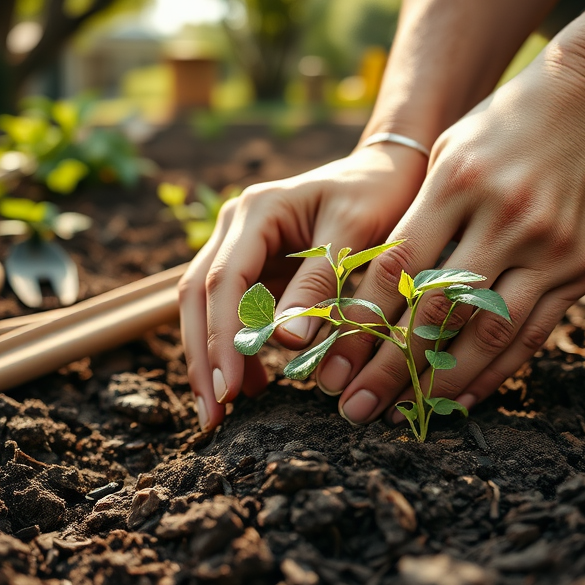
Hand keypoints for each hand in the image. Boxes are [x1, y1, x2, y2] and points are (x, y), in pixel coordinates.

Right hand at [179, 145, 426, 430]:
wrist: (388, 168)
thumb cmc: (378, 194)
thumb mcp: (356, 234)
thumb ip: (320, 284)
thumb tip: (286, 343)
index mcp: (257, 211)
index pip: (224, 281)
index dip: (222, 337)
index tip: (229, 387)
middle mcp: (236, 225)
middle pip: (196, 295)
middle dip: (202, 358)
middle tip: (211, 416)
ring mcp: (240, 244)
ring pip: (204, 306)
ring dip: (210, 358)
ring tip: (224, 412)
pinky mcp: (254, 265)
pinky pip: (232, 310)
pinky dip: (235, 348)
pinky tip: (250, 384)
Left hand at [315, 51, 584, 424]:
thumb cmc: (510, 120)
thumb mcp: (453, 149)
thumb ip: (420, 215)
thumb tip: (379, 291)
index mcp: (459, 183)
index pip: (397, 268)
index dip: (360, 322)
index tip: (331, 361)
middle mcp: (505, 218)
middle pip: (436, 311)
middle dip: (389, 368)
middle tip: (354, 409)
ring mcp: (551, 247)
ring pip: (487, 334)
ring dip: (441, 383)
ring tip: (403, 414)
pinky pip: (534, 333)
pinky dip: (497, 371)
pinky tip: (463, 398)